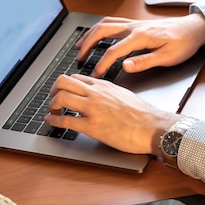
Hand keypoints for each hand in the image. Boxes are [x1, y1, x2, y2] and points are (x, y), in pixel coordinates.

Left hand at [45, 74, 181, 154]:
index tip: (62, 91)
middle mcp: (96, 93)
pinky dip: (54, 120)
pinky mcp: (93, 126)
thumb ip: (109, 93)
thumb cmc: (144, 115)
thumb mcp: (124, 95)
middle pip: (63, 82)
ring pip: (61, 97)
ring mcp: (93, 109)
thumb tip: (101, 96)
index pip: (76, 77)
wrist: (154, 127)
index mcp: (105, 86)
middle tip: (53, 100)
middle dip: (53, 90)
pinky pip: (66, 120)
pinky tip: (51, 121)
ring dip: (52, 104)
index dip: (64, 84)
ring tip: (53, 111)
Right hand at [76, 13, 204, 76]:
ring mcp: (135, 23)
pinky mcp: (137, 23)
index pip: (114, 51)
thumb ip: (144, 62)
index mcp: (141, 36)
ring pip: (106, 24)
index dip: (102, 63)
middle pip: (103, 31)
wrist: (194, 28)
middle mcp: (135, 27)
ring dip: (90, 33)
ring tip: (80, 45)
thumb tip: (125, 66)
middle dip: (87, 43)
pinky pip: (113, 22)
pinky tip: (97, 34)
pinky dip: (100, 28)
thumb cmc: (183, 43)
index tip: (95, 74)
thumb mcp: (167, 57)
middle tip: (78, 56)